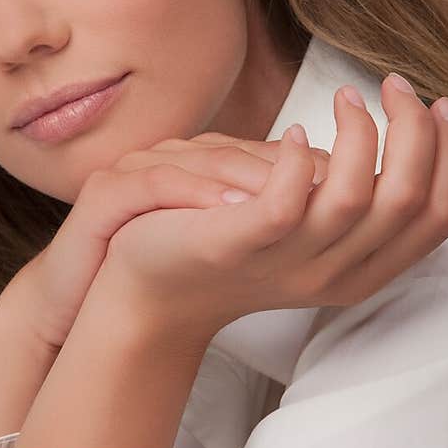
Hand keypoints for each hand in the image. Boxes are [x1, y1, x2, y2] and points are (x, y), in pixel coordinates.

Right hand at [0, 132, 330, 352]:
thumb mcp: (223, 240)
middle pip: (239, 148)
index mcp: (204, 165)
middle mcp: (173, 158)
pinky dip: (193, 194)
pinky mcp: (105, 193)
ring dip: (249, 177)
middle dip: (293, 165)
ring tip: (292, 197)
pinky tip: (228, 211)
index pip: (269, 152)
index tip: (360, 188)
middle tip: (339, 187)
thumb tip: (343, 202)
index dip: (316, 166)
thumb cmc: (159, 269)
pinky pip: (154, 185)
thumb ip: (272, 214)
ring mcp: (137, 169)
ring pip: (200, 160)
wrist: (86, 299)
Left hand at [102, 77, 447, 340]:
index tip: (441, 107)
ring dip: (359, 134)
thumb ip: (352, 194)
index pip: (440, 216)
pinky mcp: (239, 244)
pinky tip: (288, 131)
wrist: (153, 288)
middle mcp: (335, 274)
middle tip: (394, 86)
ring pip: (356, 199)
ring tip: (344, 98)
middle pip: (409, 203)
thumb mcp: (309, 226)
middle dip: (416, 132)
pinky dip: (295, 157)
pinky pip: (287, 202)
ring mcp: (288, 263)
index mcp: (363, 270)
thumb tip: (398, 135)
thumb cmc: (234, 241)